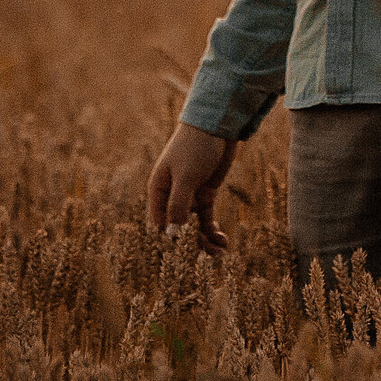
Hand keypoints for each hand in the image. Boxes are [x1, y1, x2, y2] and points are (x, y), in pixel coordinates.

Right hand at [146, 121, 237, 253]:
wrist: (217, 125)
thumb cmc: (195, 147)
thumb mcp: (186, 176)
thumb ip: (178, 205)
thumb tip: (172, 235)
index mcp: (158, 192)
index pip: (159, 225)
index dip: (171, 242)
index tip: (187, 255)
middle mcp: (171, 196)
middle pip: (178, 229)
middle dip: (193, 244)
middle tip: (211, 256)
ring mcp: (189, 196)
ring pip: (193, 226)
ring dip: (205, 240)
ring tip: (221, 252)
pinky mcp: (205, 193)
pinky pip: (206, 218)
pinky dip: (213, 229)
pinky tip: (223, 240)